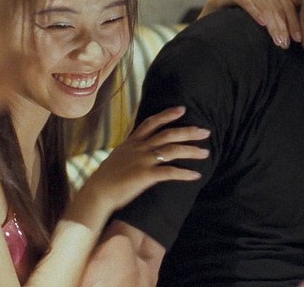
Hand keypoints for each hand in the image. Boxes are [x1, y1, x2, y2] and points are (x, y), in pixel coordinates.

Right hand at [74, 106, 209, 219]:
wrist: (97, 193)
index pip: (152, 122)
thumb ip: (130, 148)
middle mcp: (139, 148)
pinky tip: (196, 175)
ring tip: (206, 152)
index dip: (168, 114)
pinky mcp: (145, 175)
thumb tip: (136, 144)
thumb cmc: (106, 178)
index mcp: (132, 142)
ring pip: (173, 150)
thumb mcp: (117, 156)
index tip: (182, 109)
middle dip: (189, 131)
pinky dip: (185, 173)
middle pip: (168, 134)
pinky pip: (170, 172)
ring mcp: (143, 160)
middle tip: (205, 131)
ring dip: (191, 151)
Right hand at [200, 0, 300, 47]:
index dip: (294, 22)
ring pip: (265, 7)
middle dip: (283, 27)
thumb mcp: (267, 4)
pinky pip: (247, 3)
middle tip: (285, 44)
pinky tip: (262, 23)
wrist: (220, 3)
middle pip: (277, 7)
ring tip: (277, 41)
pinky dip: (256, 13)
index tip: (298, 39)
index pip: (287, 4)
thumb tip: (297, 0)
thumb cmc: (249, 5)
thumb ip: (282, 2)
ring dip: (272, 25)